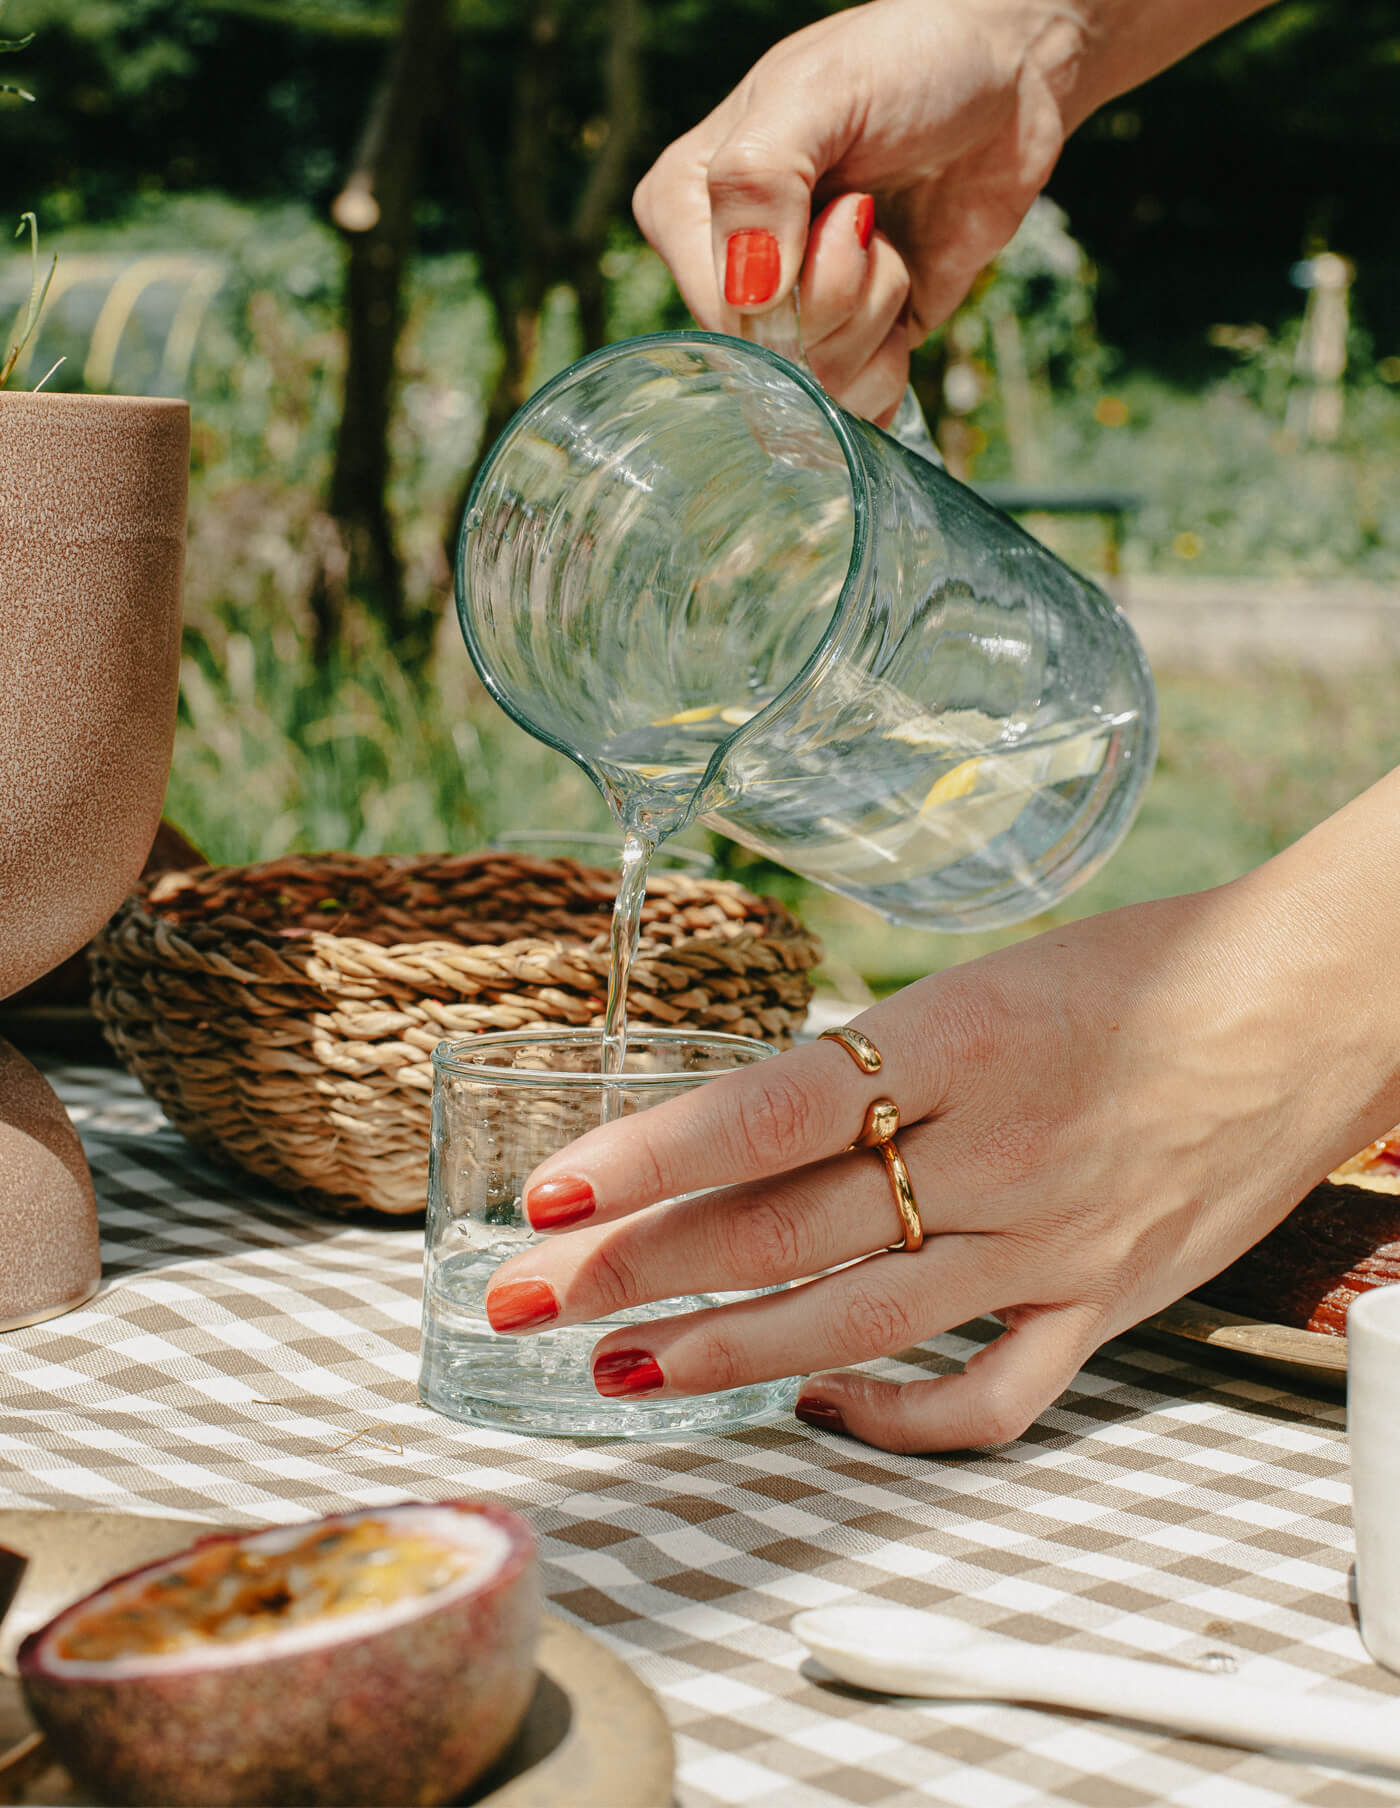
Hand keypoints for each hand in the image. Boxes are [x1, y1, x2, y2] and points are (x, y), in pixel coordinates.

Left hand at [485, 780, 1399, 1452]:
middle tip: (529, 1298)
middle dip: (638, 1269)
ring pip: (856, 1321)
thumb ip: (882, 1062)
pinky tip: (818, 1409)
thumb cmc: (1155, 966)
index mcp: (959, 1038)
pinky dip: (893, 1420)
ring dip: (722, 1350)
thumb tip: (754, 1126)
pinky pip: (986, 1398)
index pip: (765, 1111)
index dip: (645, 1160)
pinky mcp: (1104, 1302)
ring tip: (619, 1365)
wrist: (1315, 1000)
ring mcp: (1052, 1242)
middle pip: (782, 1228)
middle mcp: (997, 1151)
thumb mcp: (992, 979)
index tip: (551, 1199)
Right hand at [633, 0, 1088, 419]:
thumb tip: (747, 296)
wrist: (1007, 74)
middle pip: (773, 361)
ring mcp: (790, 317)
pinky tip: (904, 299)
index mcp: (686, 207)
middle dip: (843, 299)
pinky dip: (893, 361)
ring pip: (821, 387)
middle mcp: (728, 272)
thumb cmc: (907, 60)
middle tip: (870, 214)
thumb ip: (758, 180)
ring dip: (877, 316)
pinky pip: (856, 407)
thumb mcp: (818, 93)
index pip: (719, 315)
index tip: (840, 205)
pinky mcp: (850, 348)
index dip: (791, 290)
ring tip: (887, 240)